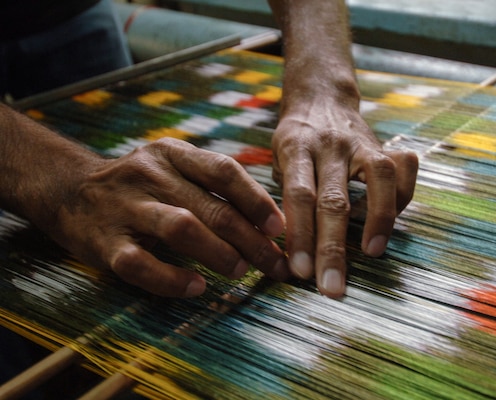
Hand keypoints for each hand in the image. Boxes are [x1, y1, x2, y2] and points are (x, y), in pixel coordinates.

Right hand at [50, 138, 288, 296]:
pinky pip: (142, 265)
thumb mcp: (174, 167)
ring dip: (218, 254)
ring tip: (241, 271)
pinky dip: (173, 279)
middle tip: (275, 264)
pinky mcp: (104, 242)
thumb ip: (214, 187)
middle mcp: (150, 174)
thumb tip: (271, 224)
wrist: (69, 190)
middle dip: (251, 240)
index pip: (224, 171)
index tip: (280, 228)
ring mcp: (125, 207)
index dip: (257, 200)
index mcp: (173, 154)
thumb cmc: (142, 185)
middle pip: (211, 207)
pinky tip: (196, 287)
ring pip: (181, 228)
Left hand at [272, 100, 417, 297]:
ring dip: (379, 219)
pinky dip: (402, 196)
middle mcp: (330, 145)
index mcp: (296, 149)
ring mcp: (361, 143)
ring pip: (379, 178)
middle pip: (334, 199)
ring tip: (372, 253)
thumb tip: (285, 248)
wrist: (320, 96)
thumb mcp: (277, 158)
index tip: (300, 272)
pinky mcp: (383, 145)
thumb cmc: (295, 140)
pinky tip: (392, 220)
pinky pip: (403, 167)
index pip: (298, 196)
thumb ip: (285, 195)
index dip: (300, 235)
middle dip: (333, 248)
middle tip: (332, 287)